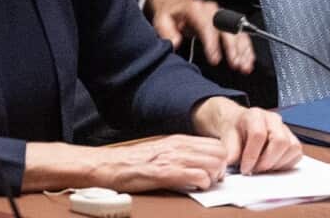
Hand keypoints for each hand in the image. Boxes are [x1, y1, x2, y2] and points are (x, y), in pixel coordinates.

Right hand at [23, 136, 229, 192]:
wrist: (107, 165)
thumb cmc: (133, 162)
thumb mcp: (162, 151)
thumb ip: (181, 153)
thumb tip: (201, 161)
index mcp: (179, 141)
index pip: (216, 144)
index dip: (222, 159)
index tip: (218, 170)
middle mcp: (179, 146)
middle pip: (219, 153)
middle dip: (222, 168)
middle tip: (214, 179)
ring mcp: (172, 158)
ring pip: (211, 163)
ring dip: (214, 176)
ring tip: (206, 184)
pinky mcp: (163, 173)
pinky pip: (195, 175)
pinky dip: (202, 182)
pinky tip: (198, 187)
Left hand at [146, 0, 255, 73]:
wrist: (175, 2)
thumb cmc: (170, 12)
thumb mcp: (162, 20)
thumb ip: (167, 32)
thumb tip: (175, 42)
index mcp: (196, 9)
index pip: (207, 26)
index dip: (213, 43)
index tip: (215, 59)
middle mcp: (212, 11)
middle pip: (227, 29)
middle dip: (233, 48)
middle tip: (235, 64)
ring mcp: (221, 16)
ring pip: (237, 32)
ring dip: (243, 49)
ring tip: (245, 65)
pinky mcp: (226, 22)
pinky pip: (240, 34)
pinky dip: (245, 47)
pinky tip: (248, 59)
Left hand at [192, 97, 302, 175]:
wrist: (239, 125)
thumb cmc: (234, 130)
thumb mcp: (226, 137)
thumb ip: (230, 149)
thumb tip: (230, 163)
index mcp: (255, 115)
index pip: (259, 135)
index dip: (252, 155)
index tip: (245, 168)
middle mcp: (273, 120)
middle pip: (281, 141)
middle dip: (267, 161)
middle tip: (255, 169)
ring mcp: (285, 128)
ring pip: (292, 147)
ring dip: (277, 163)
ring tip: (262, 167)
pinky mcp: (292, 138)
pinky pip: (297, 154)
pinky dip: (285, 164)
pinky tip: (271, 164)